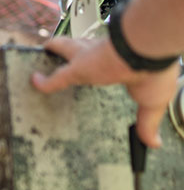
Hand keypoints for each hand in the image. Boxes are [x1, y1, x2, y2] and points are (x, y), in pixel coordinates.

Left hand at [31, 36, 180, 148]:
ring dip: (56, 49)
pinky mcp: (77, 68)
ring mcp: (87, 60)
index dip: (99, 57)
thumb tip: (153, 143)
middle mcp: (101, 56)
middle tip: (61, 48)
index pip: (105, 59)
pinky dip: (44, 82)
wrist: (149, 49)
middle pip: (81, 47)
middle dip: (72, 46)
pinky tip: (34, 81)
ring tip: (47, 49)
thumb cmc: (156, 71)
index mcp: (120, 62)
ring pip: (66, 51)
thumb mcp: (153, 101)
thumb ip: (148, 122)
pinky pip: (55, 79)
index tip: (100, 62)